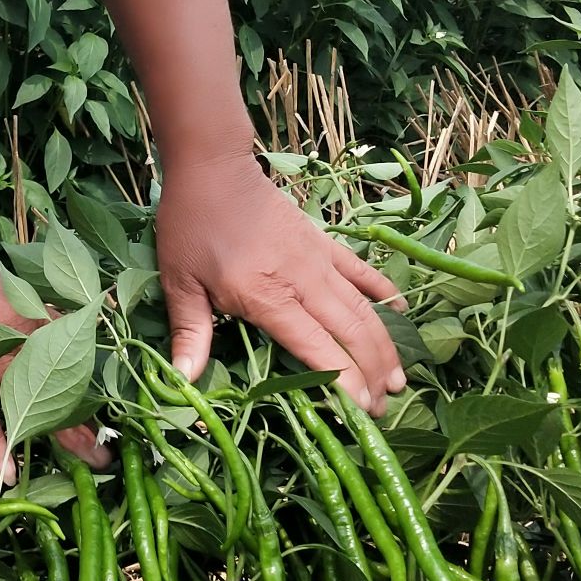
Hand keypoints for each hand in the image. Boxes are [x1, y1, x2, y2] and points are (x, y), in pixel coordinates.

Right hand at [0, 229, 106, 483]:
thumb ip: (19, 307)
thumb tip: (34, 321)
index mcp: (34, 315)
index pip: (77, 349)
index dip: (92, 377)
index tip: (103, 397)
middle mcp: (23, 343)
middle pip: (68, 382)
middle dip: (91, 415)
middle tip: (109, 442)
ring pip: (40, 403)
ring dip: (67, 435)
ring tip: (92, 462)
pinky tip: (8, 475)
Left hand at [156, 151, 406, 413]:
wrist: (213, 168)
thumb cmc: (191, 226)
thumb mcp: (180, 281)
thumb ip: (189, 332)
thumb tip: (182, 380)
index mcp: (267, 297)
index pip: (317, 349)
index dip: (344, 382)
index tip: (363, 411)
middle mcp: (302, 281)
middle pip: (351, 333)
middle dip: (372, 374)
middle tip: (384, 408)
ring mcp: (318, 260)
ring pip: (363, 308)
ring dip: (385, 345)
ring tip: (400, 379)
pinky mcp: (323, 242)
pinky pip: (361, 270)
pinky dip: (383, 290)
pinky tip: (400, 310)